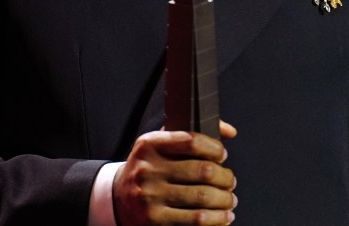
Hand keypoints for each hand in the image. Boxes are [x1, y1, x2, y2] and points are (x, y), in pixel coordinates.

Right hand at [113, 121, 237, 224]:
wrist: (118, 198)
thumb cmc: (149, 168)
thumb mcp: (160, 144)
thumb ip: (193, 133)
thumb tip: (230, 131)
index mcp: (150, 144)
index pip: (192, 141)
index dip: (215, 148)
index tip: (222, 155)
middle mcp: (148, 169)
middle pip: (203, 171)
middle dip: (225, 178)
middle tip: (230, 181)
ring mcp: (150, 197)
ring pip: (203, 197)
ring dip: (225, 200)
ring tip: (230, 200)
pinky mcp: (154, 221)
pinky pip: (195, 220)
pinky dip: (216, 219)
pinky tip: (223, 216)